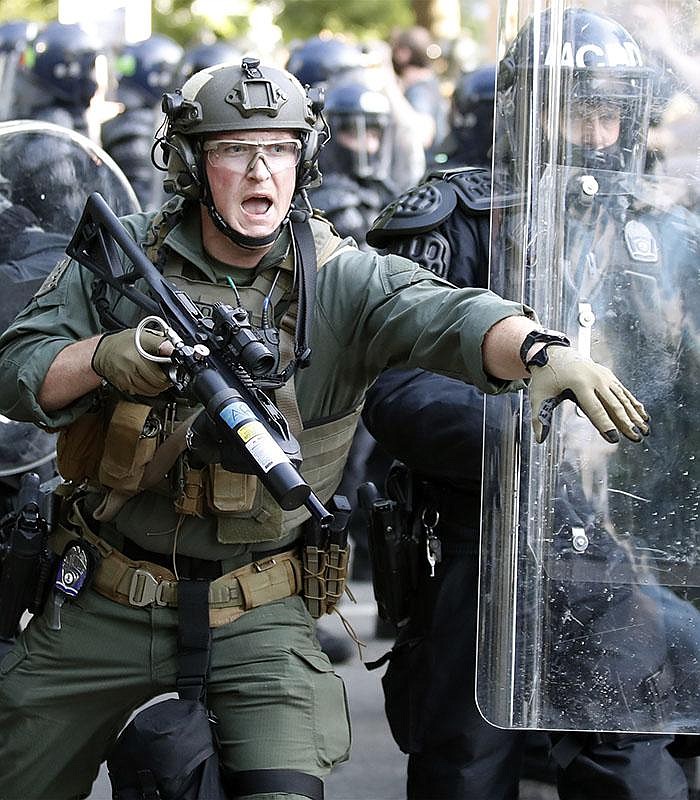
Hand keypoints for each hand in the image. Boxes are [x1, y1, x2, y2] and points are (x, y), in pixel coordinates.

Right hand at [92, 328, 171, 396]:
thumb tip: (176, 349)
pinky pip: (142, 392)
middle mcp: (132, 365)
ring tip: (157, 377)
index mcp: (139, 351)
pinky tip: (147, 380)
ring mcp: (127, 377)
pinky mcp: (124, 386)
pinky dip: (148, 389)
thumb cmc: (124, 343)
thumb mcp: (144, 335)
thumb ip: (161, 341)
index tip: (173, 368)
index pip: (162, 368)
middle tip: (166, 374)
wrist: (102, 352)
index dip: (171, 370)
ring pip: (152, 389)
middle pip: (158, 381)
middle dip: (165, 379)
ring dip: (158, 386)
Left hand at [527, 347, 649, 443]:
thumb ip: (539, 418)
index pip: (594, 409)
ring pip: (622, 398)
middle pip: (614, 404)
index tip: (614, 438)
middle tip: (636, 437)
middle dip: (626, 422)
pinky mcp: (608, 375)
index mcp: (579, 383)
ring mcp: (603, 376)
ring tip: (645, 429)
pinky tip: (642, 415)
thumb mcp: (538, 395)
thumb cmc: (545, 375)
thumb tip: (540, 439)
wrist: (553, 352)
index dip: (605, 425)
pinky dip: (633, 403)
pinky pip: (623, 391)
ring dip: (635, 415)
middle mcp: (595, 379)